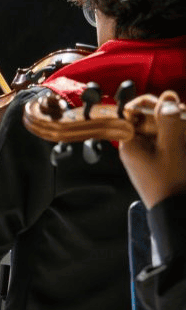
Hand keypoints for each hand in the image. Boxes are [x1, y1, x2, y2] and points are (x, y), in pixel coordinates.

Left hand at [119, 90, 185, 208]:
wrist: (176, 211)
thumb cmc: (170, 183)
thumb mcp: (171, 148)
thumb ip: (168, 121)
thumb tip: (167, 98)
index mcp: (129, 142)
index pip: (133, 113)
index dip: (150, 105)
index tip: (170, 105)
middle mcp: (136, 146)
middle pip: (150, 119)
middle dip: (169, 115)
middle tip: (184, 116)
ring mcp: (149, 154)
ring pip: (163, 130)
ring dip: (177, 126)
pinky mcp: (161, 161)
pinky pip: (168, 143)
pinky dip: (179, 138)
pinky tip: (185, 142)